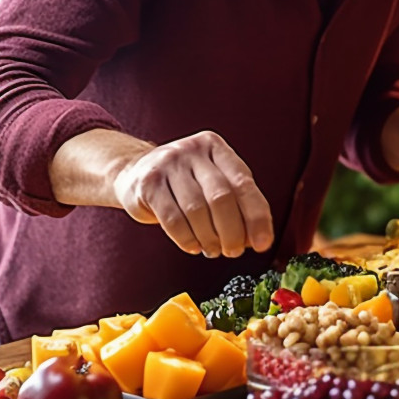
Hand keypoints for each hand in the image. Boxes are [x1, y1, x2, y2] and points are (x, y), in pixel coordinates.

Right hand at [113, 130, 273, 257]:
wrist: (134, 172)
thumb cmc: (184, 183)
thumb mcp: (212, 181)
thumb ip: (236, 203)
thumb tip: (256, 238)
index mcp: (216, 147)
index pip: (244, 183)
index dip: (256, 216)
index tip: (263, 243)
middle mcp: (193, 150)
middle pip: (221, 197)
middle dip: (232, 231)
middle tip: (234, 251)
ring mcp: (168, 164)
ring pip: (196, 210)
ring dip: (209, 238)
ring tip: (213, 250)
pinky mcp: (148, 183)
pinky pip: (172, 219)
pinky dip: (187, 239)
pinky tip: (193, 246)